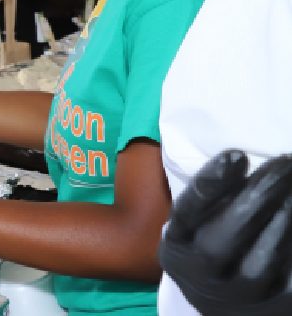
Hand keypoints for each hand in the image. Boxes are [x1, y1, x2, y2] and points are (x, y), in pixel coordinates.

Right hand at [159, 150, 291, 315]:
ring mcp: (237, 295)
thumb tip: (239, 162)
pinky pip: (289, 273)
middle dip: (256, 197)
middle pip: (223, 239)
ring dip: (283, 216)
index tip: (236, 155)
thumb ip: (212, 200)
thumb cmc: (216, 248)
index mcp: (176, 248)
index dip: (210, 185)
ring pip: (262, 260)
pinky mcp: (275, 305)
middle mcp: (199, 276)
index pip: (186, 214)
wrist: (234, 302)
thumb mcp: (200, 226)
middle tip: (283, 164)